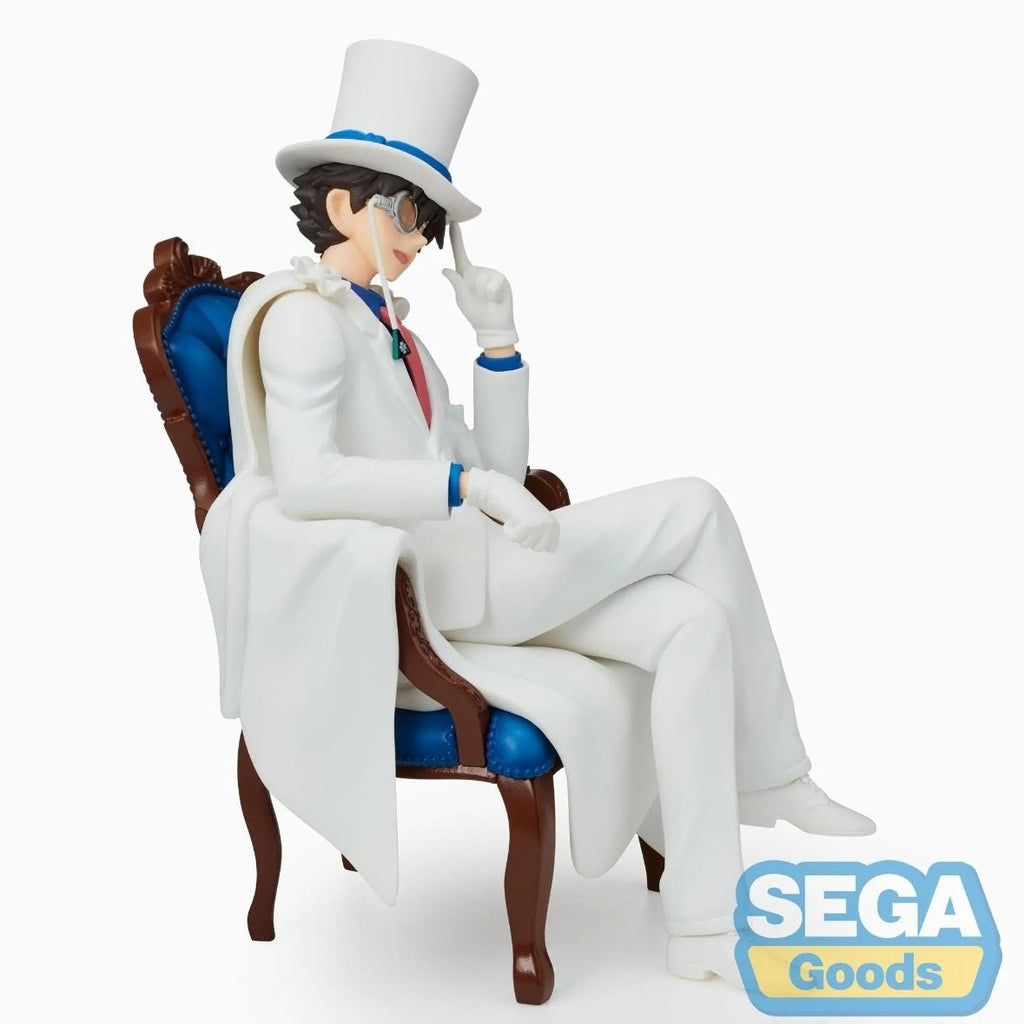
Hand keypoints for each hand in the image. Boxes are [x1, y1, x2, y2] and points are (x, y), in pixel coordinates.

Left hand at [441, 223, 518, 349]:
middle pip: (473, 271)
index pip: (460, 253)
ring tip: (488, 300)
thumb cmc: (475, 313)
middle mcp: (478, 271)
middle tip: (479, 299)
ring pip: (484, 278)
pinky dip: (493, 294)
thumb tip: (445, 270)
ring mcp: (490, 274)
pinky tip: (495, 300)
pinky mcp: (501, 279)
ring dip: (484, 293)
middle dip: (475, 288)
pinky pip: (494, 283)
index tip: (453, 222)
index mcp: (466, 274)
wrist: (494, 325)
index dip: (456, 239)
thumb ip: (456, 283)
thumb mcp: (462, 299)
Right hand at [462, 469, 558, 551]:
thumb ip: (548, 536)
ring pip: (525, 545)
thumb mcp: (542, 524)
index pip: (549, 549)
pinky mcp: (528, 524)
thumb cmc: (525, 512)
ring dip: (518, 534)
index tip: (534, 528)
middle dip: (528, 539)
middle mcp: (551, 526)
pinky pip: (515, 538)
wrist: (512, 494)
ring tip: (519, 520)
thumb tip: (552, 550)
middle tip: (525, 524)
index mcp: (556, 527)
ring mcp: (540, 525)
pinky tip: (513, 519)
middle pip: (537, 549)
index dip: (538, 541)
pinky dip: (509, 531)